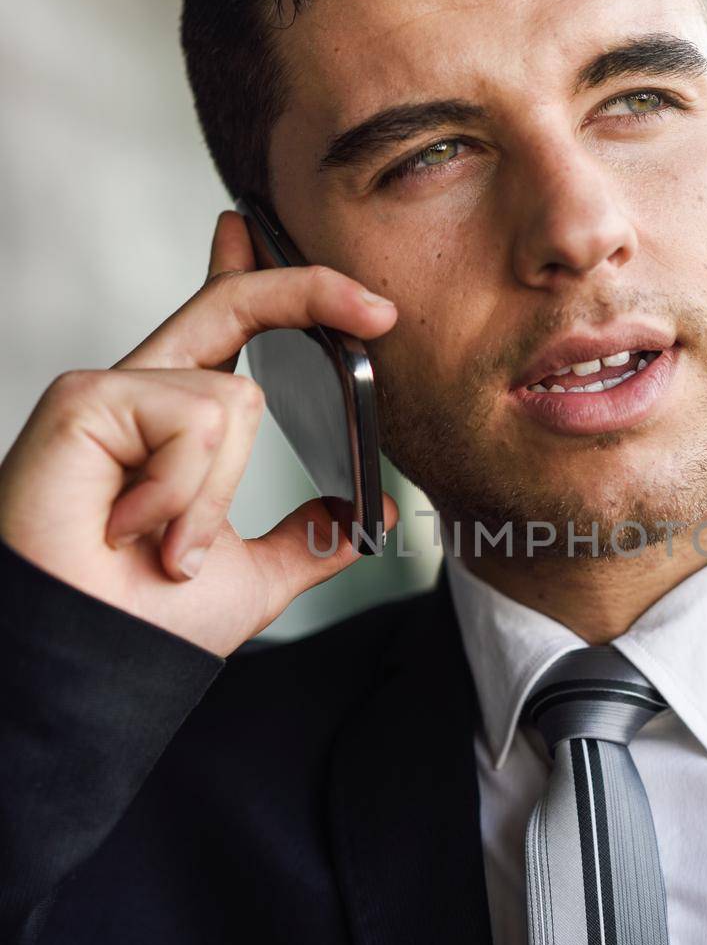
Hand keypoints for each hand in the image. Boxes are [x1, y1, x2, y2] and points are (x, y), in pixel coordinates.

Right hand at [0, 213, 398, 655]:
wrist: (91, 665)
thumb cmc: (143, 626)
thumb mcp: (257, 576)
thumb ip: (309, 540)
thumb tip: (368, 514)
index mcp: (175, 424)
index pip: (226, 326)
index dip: (267, 279)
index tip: (337, 282)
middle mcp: (141, 396)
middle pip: (232, 305)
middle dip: (310, 290)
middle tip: (382, 312)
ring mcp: (111, 394)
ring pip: (234, 399)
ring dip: (215, 497)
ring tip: (167, 547)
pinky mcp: (85, 401)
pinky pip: (194, 421)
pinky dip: (183, 491)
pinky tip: (130, 528)